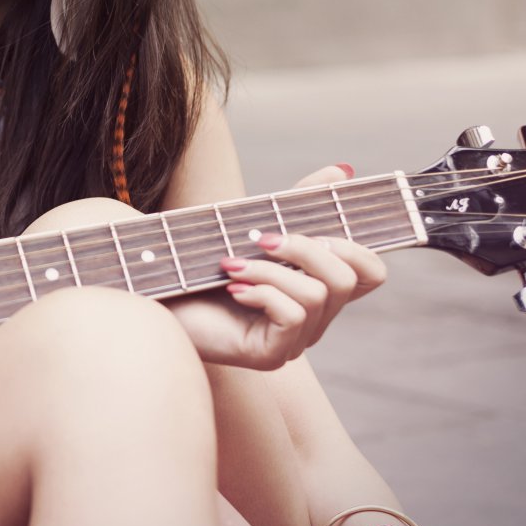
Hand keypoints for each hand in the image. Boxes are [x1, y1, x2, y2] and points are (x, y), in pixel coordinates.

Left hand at [170, 165, 386, 369]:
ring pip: (316, 296)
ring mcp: (296, 341)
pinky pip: (292, 318)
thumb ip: (300, 201)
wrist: (155, 295)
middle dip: (305, 248)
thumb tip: (344, 170)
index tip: (316, 227)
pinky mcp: (272, 355)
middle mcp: (316, 318)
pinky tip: (232, 288)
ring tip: (231, 264)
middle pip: (346, 278)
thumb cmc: (203, 261)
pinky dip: (262, 292)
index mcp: (317, 287)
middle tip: (263, 238)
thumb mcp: (255, 224)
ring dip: (270, 270)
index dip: (357, 247)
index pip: (371, 274)